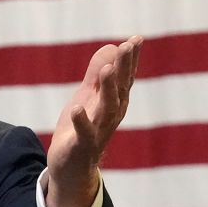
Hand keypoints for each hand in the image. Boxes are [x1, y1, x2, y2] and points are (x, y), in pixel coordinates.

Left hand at [44, 35, 141, 206]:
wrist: (71, 167)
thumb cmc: (82, 128)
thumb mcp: (88, 96)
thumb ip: (98, 73)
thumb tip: (112, 46)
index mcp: (114, 102)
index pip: (125, 77)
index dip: (131, 59)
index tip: (136, 39)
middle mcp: (111, 116)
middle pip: (120, 89)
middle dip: (124, 68)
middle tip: (127, 46)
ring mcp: (98, 131)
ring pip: (106, 108)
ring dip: (108, 89)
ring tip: (107, 70)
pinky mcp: (82, 145)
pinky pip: (83, 133)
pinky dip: (81, 121)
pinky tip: (76, 108)